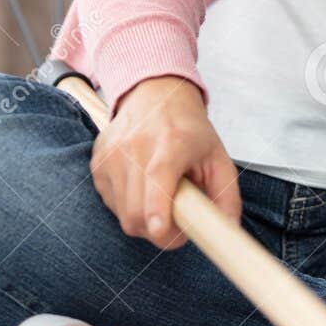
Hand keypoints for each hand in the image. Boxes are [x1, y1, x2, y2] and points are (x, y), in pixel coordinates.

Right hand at [89, 75, 242, 249]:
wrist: (155, 94)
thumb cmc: (190, 130)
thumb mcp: (219, 157)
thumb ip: (227, 197)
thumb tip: (226, 231)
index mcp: (172, 142)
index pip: (158, 178)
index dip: (158, 210)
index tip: (162, 230)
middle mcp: (136, 146)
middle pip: (136, 210)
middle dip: (157, 231)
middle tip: (175, 225)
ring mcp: (112, 154)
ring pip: (122, 213)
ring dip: (143, 220)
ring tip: (160, 198)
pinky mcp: (98, 162)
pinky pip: (111, 203)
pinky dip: (127, 207)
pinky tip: (142, 189)